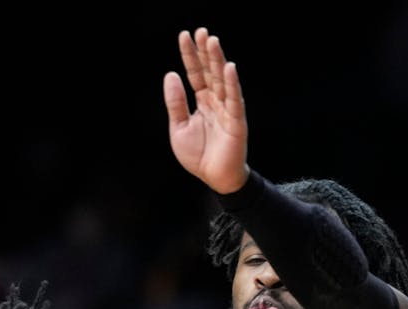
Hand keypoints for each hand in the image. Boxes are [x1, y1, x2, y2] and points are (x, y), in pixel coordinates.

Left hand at [164, 27, 249, 193]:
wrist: (213, 178)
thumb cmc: (198, 155)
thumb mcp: (179, 127)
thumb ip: (175, 102)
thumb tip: (170, 75)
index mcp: (202, 102)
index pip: (196, 74)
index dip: (190, 56)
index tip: (184, 36)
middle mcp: (216, 101)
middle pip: (210, 72)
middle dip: (206, 52)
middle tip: (202, 32)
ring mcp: (227, 110)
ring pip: (222, 81)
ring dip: (218, 61)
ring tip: (213, 42)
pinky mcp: (237, 122)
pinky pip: (234, 100)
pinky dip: (232, 84)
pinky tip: (228, 68)